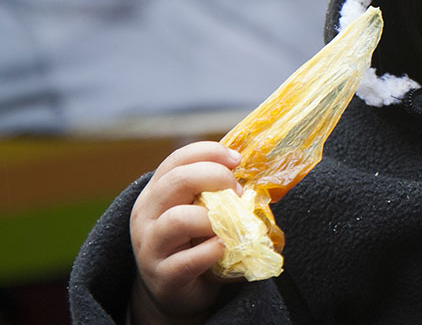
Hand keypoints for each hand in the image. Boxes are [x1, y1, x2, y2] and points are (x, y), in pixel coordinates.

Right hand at [129, 141, 241, 324]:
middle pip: (177, 181)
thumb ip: (214, 192)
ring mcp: (150, 246)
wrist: (174, 294)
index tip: (236, 161)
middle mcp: (146, 215)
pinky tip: (225, 248)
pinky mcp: (163, 276)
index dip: (210, 152)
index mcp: (156, 193)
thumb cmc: (192, 244)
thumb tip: (249, 173)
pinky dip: (213, 252)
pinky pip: (188, 260)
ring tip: (230, 226)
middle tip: (238, 193)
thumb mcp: (199, 212)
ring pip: (178, 220)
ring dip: (213, 219)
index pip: (177, 160)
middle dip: (216, 178)